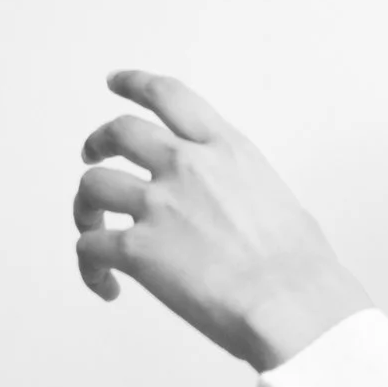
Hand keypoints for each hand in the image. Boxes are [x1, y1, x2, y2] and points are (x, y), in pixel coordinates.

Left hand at [74, 70, 370, 371]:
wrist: (289, 304)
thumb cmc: (301, 267)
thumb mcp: (281, 202)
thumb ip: (249, 193)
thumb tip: (248, 210)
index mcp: (226, 150)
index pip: (169, 96)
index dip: (134, 83)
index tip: (116, 82)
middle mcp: (187, 167)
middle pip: (119, 131)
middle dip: (99, 142)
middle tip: (93, 156)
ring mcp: (159, 206)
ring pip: (93, 186)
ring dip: (86, 206)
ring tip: (92, 227)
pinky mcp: (138, 249)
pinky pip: (90, 248)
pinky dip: (90, 266)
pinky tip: (106, 284)